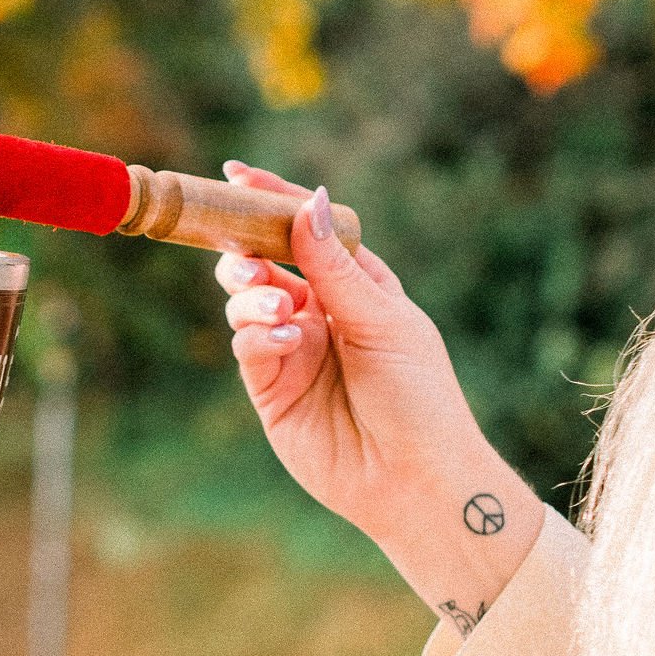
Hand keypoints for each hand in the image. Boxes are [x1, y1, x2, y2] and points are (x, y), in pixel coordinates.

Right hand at [213, 163, 540, 633]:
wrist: (416, 480)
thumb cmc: (419, 397)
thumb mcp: (381, 320)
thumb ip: (333, 266)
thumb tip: (308, 200)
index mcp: (358, 288)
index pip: (307, 232)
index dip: (272, 202)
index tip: (235, 175)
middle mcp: (321, 315)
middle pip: (265, 263)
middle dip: (246, 252)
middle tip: (244, 258)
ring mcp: (293, 352)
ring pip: (247, 304)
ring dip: (252, 297)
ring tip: (276, 311)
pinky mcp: (271, 392)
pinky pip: (248, 349)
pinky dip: (256, 338)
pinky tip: (284, 343)